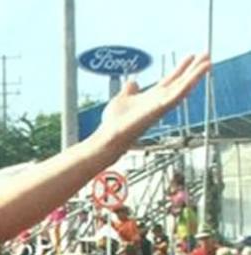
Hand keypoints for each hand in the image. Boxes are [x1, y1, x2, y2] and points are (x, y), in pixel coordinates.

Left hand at [92, 54, 210, 152]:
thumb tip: (133, 82)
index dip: (180, 68)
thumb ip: (129, 91)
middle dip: (194, 69)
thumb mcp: (122, 99)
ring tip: (208, 62)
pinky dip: (186, 87)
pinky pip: (176, 97)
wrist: (109, 136)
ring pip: (183, 88)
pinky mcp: (159, 110)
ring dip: (196, 75)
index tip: (191, 56)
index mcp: (152, 96)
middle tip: (207, 54)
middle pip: (181, 81)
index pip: (170, 79)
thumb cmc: (115, 123)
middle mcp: (159, 100)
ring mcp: (161, 105)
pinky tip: (195, 78)